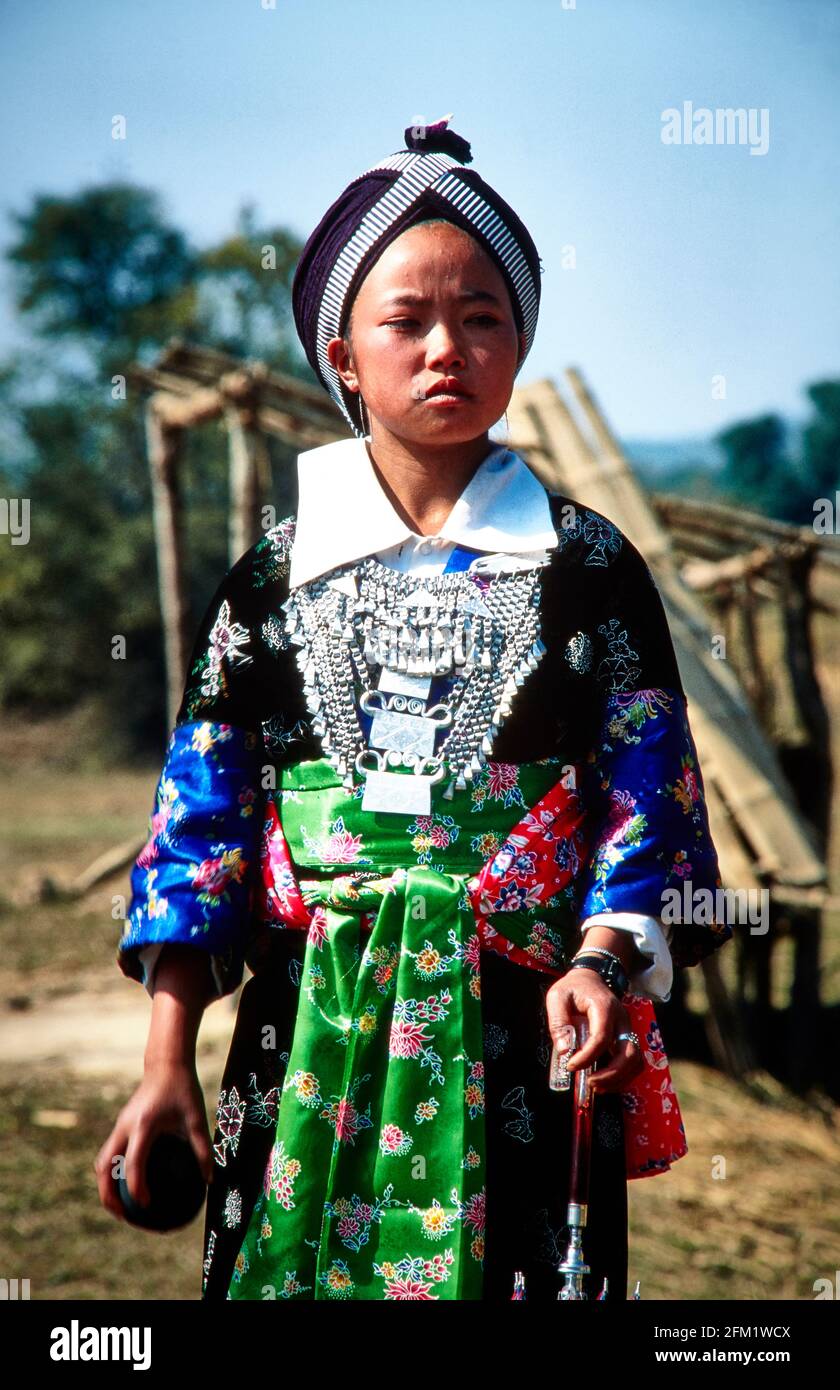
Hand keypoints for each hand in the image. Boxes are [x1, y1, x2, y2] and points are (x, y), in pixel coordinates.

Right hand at [94, 1061, 213, 1220]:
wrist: (165, 1063)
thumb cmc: (183, 1088)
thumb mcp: (196, 1117)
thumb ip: (203, 1148)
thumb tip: (210, 1180)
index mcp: (144, 1125)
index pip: (134, 1163)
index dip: (136, 1187)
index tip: (146, 1205)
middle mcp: (125, 1127)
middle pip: (104, 1167)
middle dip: (108, 1194)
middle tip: (124, 1215)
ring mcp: (120, 1125)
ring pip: (102, 1161)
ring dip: (105, 1185)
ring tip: (120, 1206)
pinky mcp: (121, 1125)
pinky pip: (110, 1152)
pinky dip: (112, 1172)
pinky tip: (127, 1184)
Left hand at [545, 968, 644, 1092]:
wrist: (590, 978)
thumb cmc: (573, 988)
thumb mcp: (557, 997)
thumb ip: (558, 1022)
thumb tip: (565, 1050)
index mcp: (604, 1007)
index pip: (602, 1037)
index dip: (587, 1056)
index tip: (570, 1065)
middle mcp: (622, 1019)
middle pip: (629, 1053)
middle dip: (610, 1074)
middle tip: (589, 1082)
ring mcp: (627, 1029)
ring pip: (635, 1060)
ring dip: (619, 1078)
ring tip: (596, 1086)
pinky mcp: (626, 1038)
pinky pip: (634, 1062)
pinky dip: (623, 1076)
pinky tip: (604, 1082)